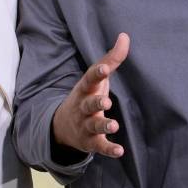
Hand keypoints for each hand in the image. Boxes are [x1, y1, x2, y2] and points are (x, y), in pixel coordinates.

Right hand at [52, 33, 130, 158]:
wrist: (62, 126)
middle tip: (106, 101)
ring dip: (103, 125)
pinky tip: (120, 151)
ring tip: (114, 125)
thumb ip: (111, 58)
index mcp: (85, 89)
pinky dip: (108, 149)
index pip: (90, 79)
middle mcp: (83, 107)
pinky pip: (99, 146)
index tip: (105, 68)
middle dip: (96, 102)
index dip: (97, 73)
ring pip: (93, 126)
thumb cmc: (87, 95)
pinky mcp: (90, 142)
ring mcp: (85, 125)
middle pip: (88, 104)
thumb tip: (125, 36)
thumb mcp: (96, 78)